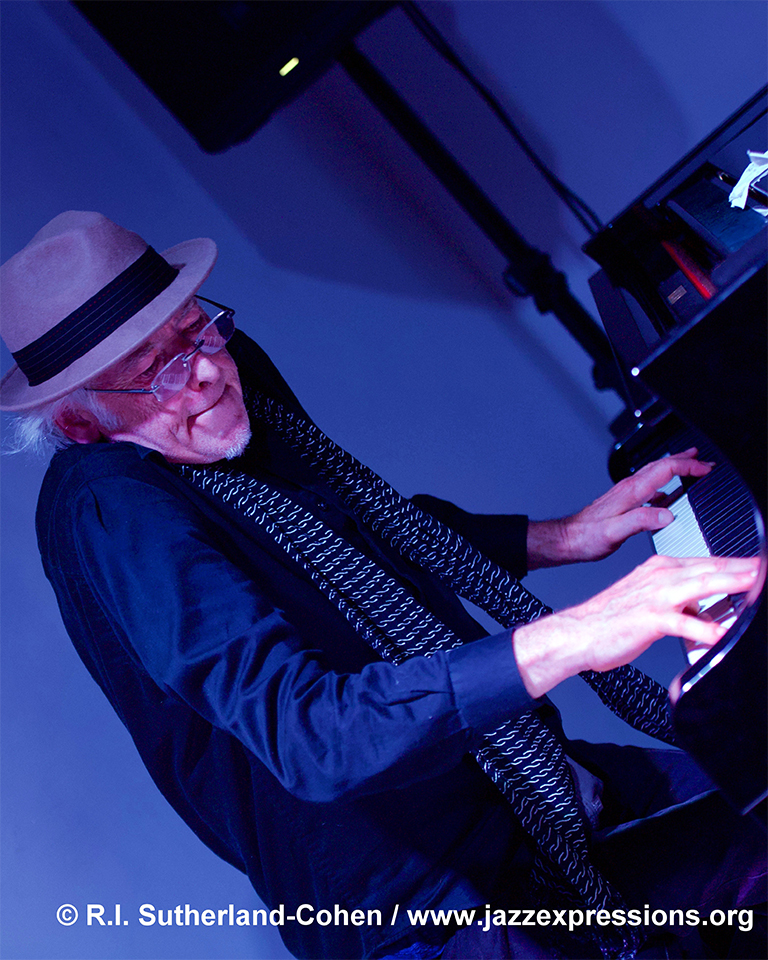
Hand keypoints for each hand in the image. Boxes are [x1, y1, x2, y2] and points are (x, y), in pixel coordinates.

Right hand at [512, 553, 760, 697]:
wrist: (577, 632)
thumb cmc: (610, 620)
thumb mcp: (650, 603)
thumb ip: (679, 603)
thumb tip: (704, 612)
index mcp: (660, 569)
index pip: (706, 562)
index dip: (736, 563)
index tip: (759, 563)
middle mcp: (660, 576)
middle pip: (709, 568)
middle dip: (742, 568)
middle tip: (765, 565)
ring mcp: (656, 596)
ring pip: (701, 585)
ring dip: (731, 583)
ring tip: (754, 582)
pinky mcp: (649, 619)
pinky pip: (681, 622)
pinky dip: (702, 627)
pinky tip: (718, 632)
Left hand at [527, 448, 712, 567]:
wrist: (568, 539)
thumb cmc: (588, 537)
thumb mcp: (616, 532)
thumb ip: (642, 521)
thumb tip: (667, 514)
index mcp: (631, 491)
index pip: (665, 469)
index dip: (688, 465)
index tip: (706, 467)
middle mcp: (629, 488)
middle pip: (661, 465)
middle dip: (685, 460)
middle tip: (704, 459)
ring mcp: (625, 493)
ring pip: (654, 473)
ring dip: (674, 468)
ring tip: (690, 466)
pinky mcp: (623, 501)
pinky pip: (648, 486)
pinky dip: (663, 484)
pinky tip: (667, 493)